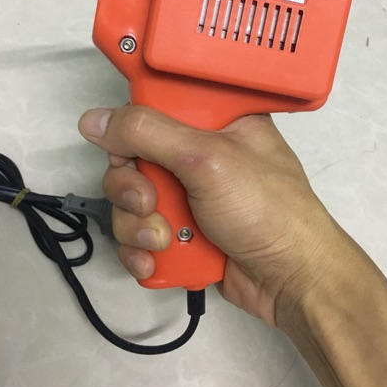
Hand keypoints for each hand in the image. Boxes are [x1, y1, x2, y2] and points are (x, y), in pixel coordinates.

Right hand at [78, 106, 337, 324]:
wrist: (291, 280)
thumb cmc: (266, 209)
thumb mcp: (207, 159)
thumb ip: (148, 134)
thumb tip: (95, 119)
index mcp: (216, 120)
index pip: (155, 106)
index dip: (133, 126)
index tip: (126, 146)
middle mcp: (199, 153)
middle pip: (132, 158)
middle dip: (131, 188)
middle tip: (149, 203)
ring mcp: (189, 194)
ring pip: (130, 200)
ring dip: (137, 225)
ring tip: (164, 240)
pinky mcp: (181, 230)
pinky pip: (139, 234)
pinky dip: (142, 250)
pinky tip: (156, 261)